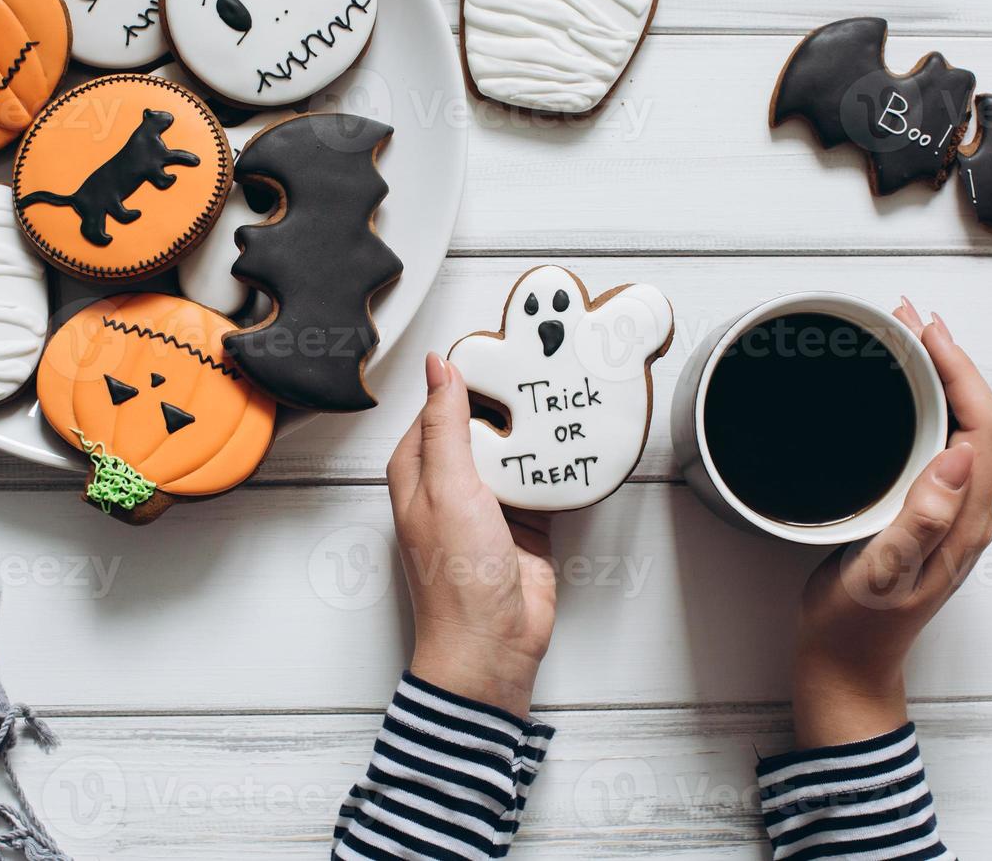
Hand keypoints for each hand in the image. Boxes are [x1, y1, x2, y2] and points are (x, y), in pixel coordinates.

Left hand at [385, 352, 556, 718]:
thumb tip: (438, 367)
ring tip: (563, 399)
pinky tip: (573, 448)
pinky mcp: (523, 523)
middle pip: (482, 424)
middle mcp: (449, 484)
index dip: (469, 376)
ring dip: (535, 434)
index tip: (502, 348)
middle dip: (509, 401)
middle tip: (542, 367)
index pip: (440, 405)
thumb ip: (445, 423)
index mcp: (418, 470)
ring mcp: (486, 504)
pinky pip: (541, 482)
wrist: (493, 644)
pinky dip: (556, 468)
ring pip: (514, 451)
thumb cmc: (456, 578)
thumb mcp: (447, 486)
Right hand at [792, 299, 991, 747]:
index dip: (960, 371)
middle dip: (949, 359)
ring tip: (906, 341)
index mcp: (965, 521)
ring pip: (958, 427)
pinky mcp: (922, 513)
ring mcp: (946, 513)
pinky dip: (920, 405)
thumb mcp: (882, 574)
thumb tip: (956, 460)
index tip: (926, 333)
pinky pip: (935, 444)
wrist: (846, 663)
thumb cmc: (857, 625)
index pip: (983, 425)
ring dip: (937, 377)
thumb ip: (919, 520)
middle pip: (977, 417)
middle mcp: (965, 512)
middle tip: (909, 319)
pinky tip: (896, 395)